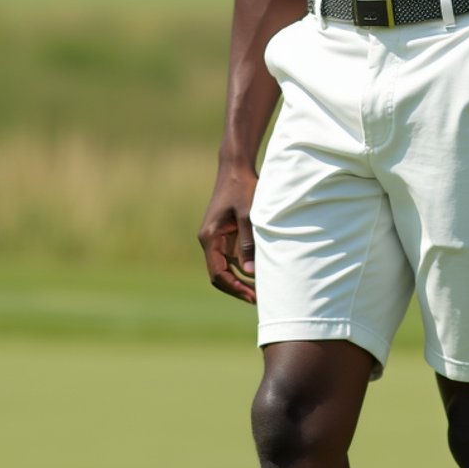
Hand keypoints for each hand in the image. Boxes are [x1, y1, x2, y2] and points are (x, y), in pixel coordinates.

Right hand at [198, 166, 257, 303]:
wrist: (235, 167)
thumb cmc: (242, 188)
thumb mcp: (248, 215)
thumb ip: (248, 243)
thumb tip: (250, 273)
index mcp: (209, 238)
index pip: (217, 274)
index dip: (234, 288)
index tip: (252, 296)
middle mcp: (209, 240)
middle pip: (219, 275)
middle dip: (236, 288)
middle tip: (257, 299)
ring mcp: (216, 238)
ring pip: (225, 267)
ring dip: (239, 280)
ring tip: (259, 291)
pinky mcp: (224, 233)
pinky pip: (230, 257)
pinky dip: (241, 268)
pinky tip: (256, 273)